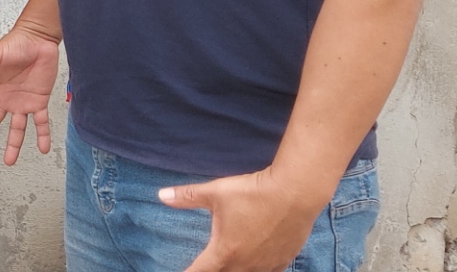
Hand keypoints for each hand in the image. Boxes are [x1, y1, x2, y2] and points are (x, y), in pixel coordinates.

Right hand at [0, 20, 59, 164]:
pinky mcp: (39, 101)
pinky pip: (41, 122)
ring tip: (9, 161)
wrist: (39, 39)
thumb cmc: (16, 43)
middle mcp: (5, 99)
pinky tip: (43, 149)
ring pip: (16, 128)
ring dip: (13, 145)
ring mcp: (22, 102)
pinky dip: (43, 135)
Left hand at [161, 167, 331, 271]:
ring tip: (228, 265)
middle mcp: (245, 264)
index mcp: (225, 251)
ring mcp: (266, 264)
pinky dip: (258, 270)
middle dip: (213, 271)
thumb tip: (161, 195)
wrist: (295, 192)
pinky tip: (256, 266)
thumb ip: (187, 197)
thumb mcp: (215, 192)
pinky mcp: (284, 260)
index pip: (200, 271)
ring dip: (234, 270)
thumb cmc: (253, 192)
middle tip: (207, 265)